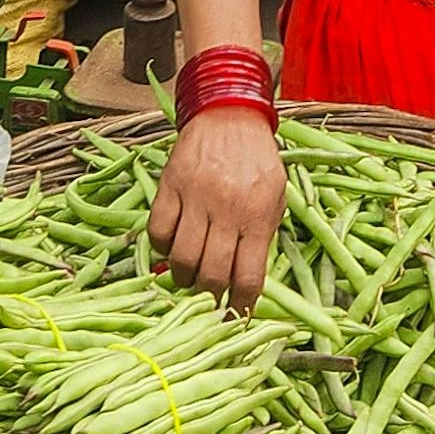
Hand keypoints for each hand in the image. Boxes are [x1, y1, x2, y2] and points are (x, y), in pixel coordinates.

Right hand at [149, 108, 285, 305]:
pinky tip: (172, 246)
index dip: (239, 307)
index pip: (248, 277)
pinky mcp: (170, 185)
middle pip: (211, 274)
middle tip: (208, 297)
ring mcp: (196, 196)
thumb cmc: (258, 161)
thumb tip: (245, 282)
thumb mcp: (276, 197)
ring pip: (182, 259)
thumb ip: (262, 236)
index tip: (233, 318)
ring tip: (188, 276)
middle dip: (209, 296)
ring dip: (183, 277)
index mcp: (259, 215)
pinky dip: (163, 248)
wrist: (230, 114)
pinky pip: (158, 231)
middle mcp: (227, 208)